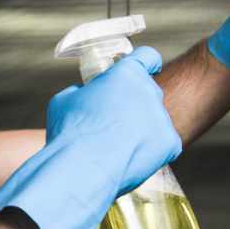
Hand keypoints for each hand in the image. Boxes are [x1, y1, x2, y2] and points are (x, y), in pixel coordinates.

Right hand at [0, 48, 181, 228]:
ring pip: (157, 123)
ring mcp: (160, 120)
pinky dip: (150, 155)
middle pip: (152, 93)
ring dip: (143, 133)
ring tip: (124, 150)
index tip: (145, 70)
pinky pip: (161, 149)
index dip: (146, 65)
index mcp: (122, 76)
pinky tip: (134, 163)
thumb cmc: (63, 139)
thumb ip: (76, 98)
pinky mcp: (168, 145)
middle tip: (123, 124)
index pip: (148, 57)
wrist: (77, 171)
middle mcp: (146, 93)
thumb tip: (73, 101)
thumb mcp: (61, 107)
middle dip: (139, 108)